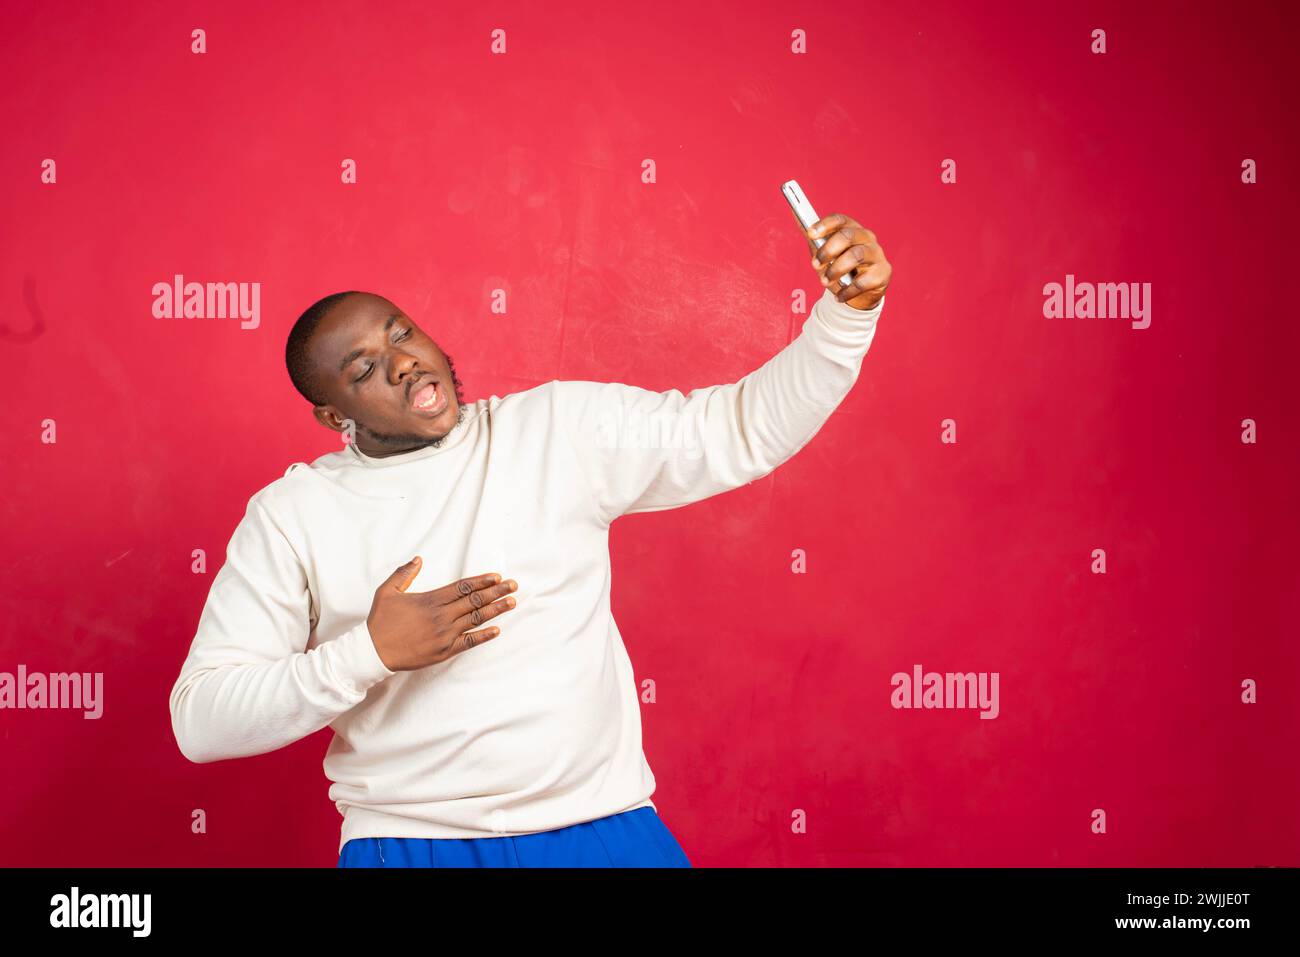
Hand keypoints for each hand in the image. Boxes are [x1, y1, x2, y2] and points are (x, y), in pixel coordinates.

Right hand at [365, 557, 518, 670]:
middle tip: (513, 585)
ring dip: (495, 610)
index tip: (496, 576)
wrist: (373, 652)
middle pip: (474, 601)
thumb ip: (404, 574)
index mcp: (430, 600)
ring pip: (475, 619)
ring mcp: (444, 634)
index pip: (463, 587)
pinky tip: (497, 630)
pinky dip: (484, 636)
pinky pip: (469, 642)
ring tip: (511, 602)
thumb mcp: (387, 591)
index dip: (481, 581)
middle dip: (496, 592)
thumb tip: (418, 559)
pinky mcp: (444, 651)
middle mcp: (441, 616)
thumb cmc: (380, 621)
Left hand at [793, 209, 891, 311]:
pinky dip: (847, 291)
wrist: (861, 292)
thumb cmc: (841, 267)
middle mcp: (866, 237)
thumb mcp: (825, 253)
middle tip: (814, 265)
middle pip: (847, 236)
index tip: (810, 233)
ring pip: (856, 255)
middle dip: (827, 250)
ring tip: (824, 282)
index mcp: (852, 228)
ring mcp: (876, 254)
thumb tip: (795, 214)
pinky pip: (863, 281)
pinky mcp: (882, 273)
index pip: (840, 220)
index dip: (825, 224)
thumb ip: (813, 237)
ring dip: (836, 270)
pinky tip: (839, 296)